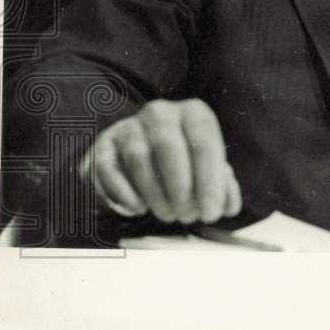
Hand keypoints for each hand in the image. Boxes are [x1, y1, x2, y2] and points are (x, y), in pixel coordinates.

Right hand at [79, 98, 241, 223]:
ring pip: (138, 158)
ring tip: (168, 214)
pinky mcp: (103, 146)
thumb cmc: (188, 165)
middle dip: (180, 187)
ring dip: (155, 193)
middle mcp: (160, 113)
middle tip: (187, 216)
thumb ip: (224, 187)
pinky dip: (124, 192)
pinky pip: (107, 168)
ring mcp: (128, 127)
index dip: (209, 181)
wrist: (149, 157)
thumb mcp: (210, 171)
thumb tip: (227, 205)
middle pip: (168, 146)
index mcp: (193, 113)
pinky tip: (139, 208)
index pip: (203, 142)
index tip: (211, 212)